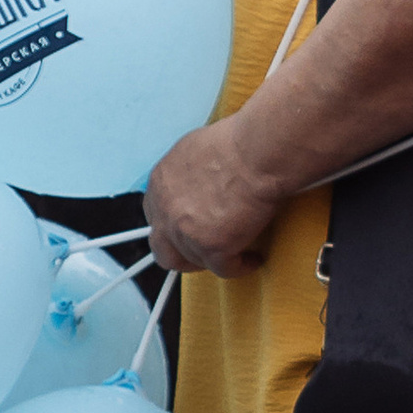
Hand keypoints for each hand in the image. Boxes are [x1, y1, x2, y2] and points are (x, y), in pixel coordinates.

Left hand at [146, 117, 276, 276]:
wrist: (257, 152)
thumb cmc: (238, 142)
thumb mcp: (195, 150)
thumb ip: (186, 175)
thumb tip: (197, 185)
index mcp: (160, 183)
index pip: (155, 217)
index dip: (173, 227)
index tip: (190, 229)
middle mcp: (166, 210)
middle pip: (163, 249)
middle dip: (181, 255)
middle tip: (204, 253)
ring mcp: (186, 232)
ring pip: (193, 263)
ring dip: (212, 260)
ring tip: (234, 255)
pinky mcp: (212, 247)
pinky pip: (224, 269)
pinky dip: (240, 266)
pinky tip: (253, 260)